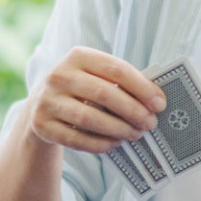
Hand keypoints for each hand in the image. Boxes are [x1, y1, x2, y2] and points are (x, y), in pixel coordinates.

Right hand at [24, 46, 164, 155]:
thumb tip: (155, 99)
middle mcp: (59, 75)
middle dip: (133, 110)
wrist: (40, 106)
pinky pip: (76, 139)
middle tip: (150, 123)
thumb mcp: (95, 76)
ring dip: (118, 129)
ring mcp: (47, 100)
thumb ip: (120, 82)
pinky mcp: (42, 125)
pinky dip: (99, 144)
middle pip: (104, 94)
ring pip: (89, 118)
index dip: (142, 87)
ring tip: (135, 134)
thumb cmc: (81, 90)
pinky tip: (115, 143)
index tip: (160, 103)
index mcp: (78, 56)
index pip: (116, 69)